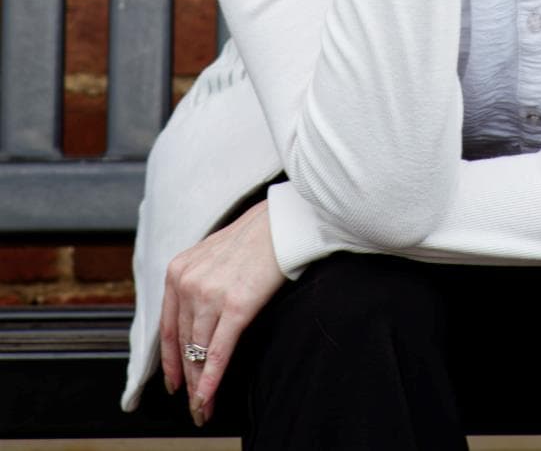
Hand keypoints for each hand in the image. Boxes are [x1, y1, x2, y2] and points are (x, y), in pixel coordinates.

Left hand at [160, 199, 283, 427]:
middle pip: (184, 344)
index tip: (173, 383)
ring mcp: (210, 294)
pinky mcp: (235, 305)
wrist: (282, 222)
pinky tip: (208, 396)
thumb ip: (197, 283)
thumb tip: (196, 322)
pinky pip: (218, 351)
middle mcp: (188, 282)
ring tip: (204, 407)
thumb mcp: (212, 255)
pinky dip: (212, 379)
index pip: (168, 328)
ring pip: (199, 352)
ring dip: (200, 386)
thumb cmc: (254, 236)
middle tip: (193, 406)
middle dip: (187, 379)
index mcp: (178, 270)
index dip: (169, 362)